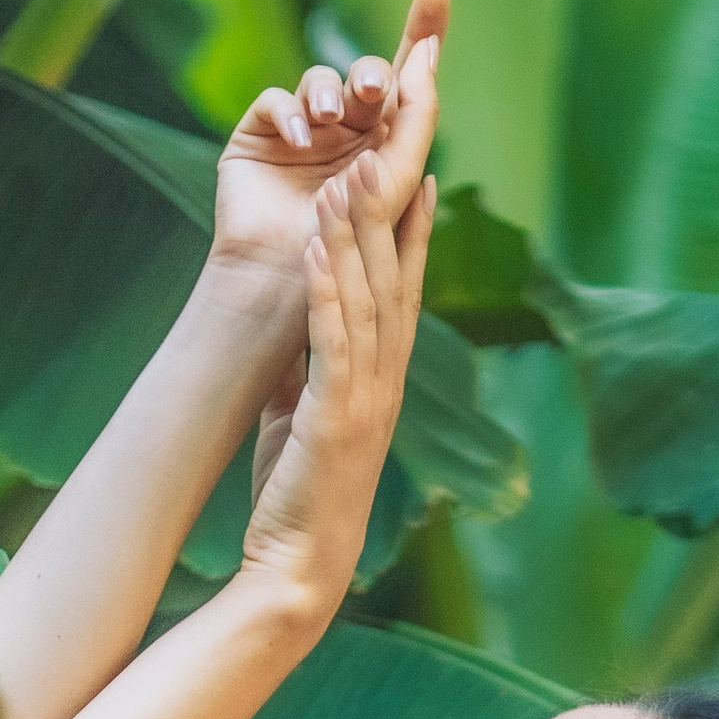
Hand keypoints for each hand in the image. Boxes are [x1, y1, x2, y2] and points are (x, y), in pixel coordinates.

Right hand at [210, 0, 448, 295]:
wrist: (290, 282)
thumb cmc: (351, 244)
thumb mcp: (398, 179)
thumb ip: (419, 114)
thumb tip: (428, 51)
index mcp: (386, 143)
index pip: (407, 78)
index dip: (422, 31)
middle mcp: (346, 132)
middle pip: (365, 72)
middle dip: (371, 74)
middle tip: (371, 92)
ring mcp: (302, 132)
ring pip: (320, 81)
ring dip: (328, 92)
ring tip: (328, 120)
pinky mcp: (260, 136)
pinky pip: (277, 100)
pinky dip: (290, 111)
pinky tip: (299, 139)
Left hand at [241, 142, 438, 621]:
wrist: (299, 571)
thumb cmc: (299, 499)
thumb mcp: (306, 420)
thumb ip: (312, 373)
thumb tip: (299, 341)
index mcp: (384, 380)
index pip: (406, 291)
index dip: (415, 230)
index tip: (420, 172)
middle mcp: (387, 382)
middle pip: (397, 276)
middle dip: (394, 208)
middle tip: (392, 146)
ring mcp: (366, 399)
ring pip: (368, 298)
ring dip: (357, 232)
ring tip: (348, 171)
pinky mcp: (334, 419)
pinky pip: (332, 341)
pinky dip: (324, 289)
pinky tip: (313, 245)